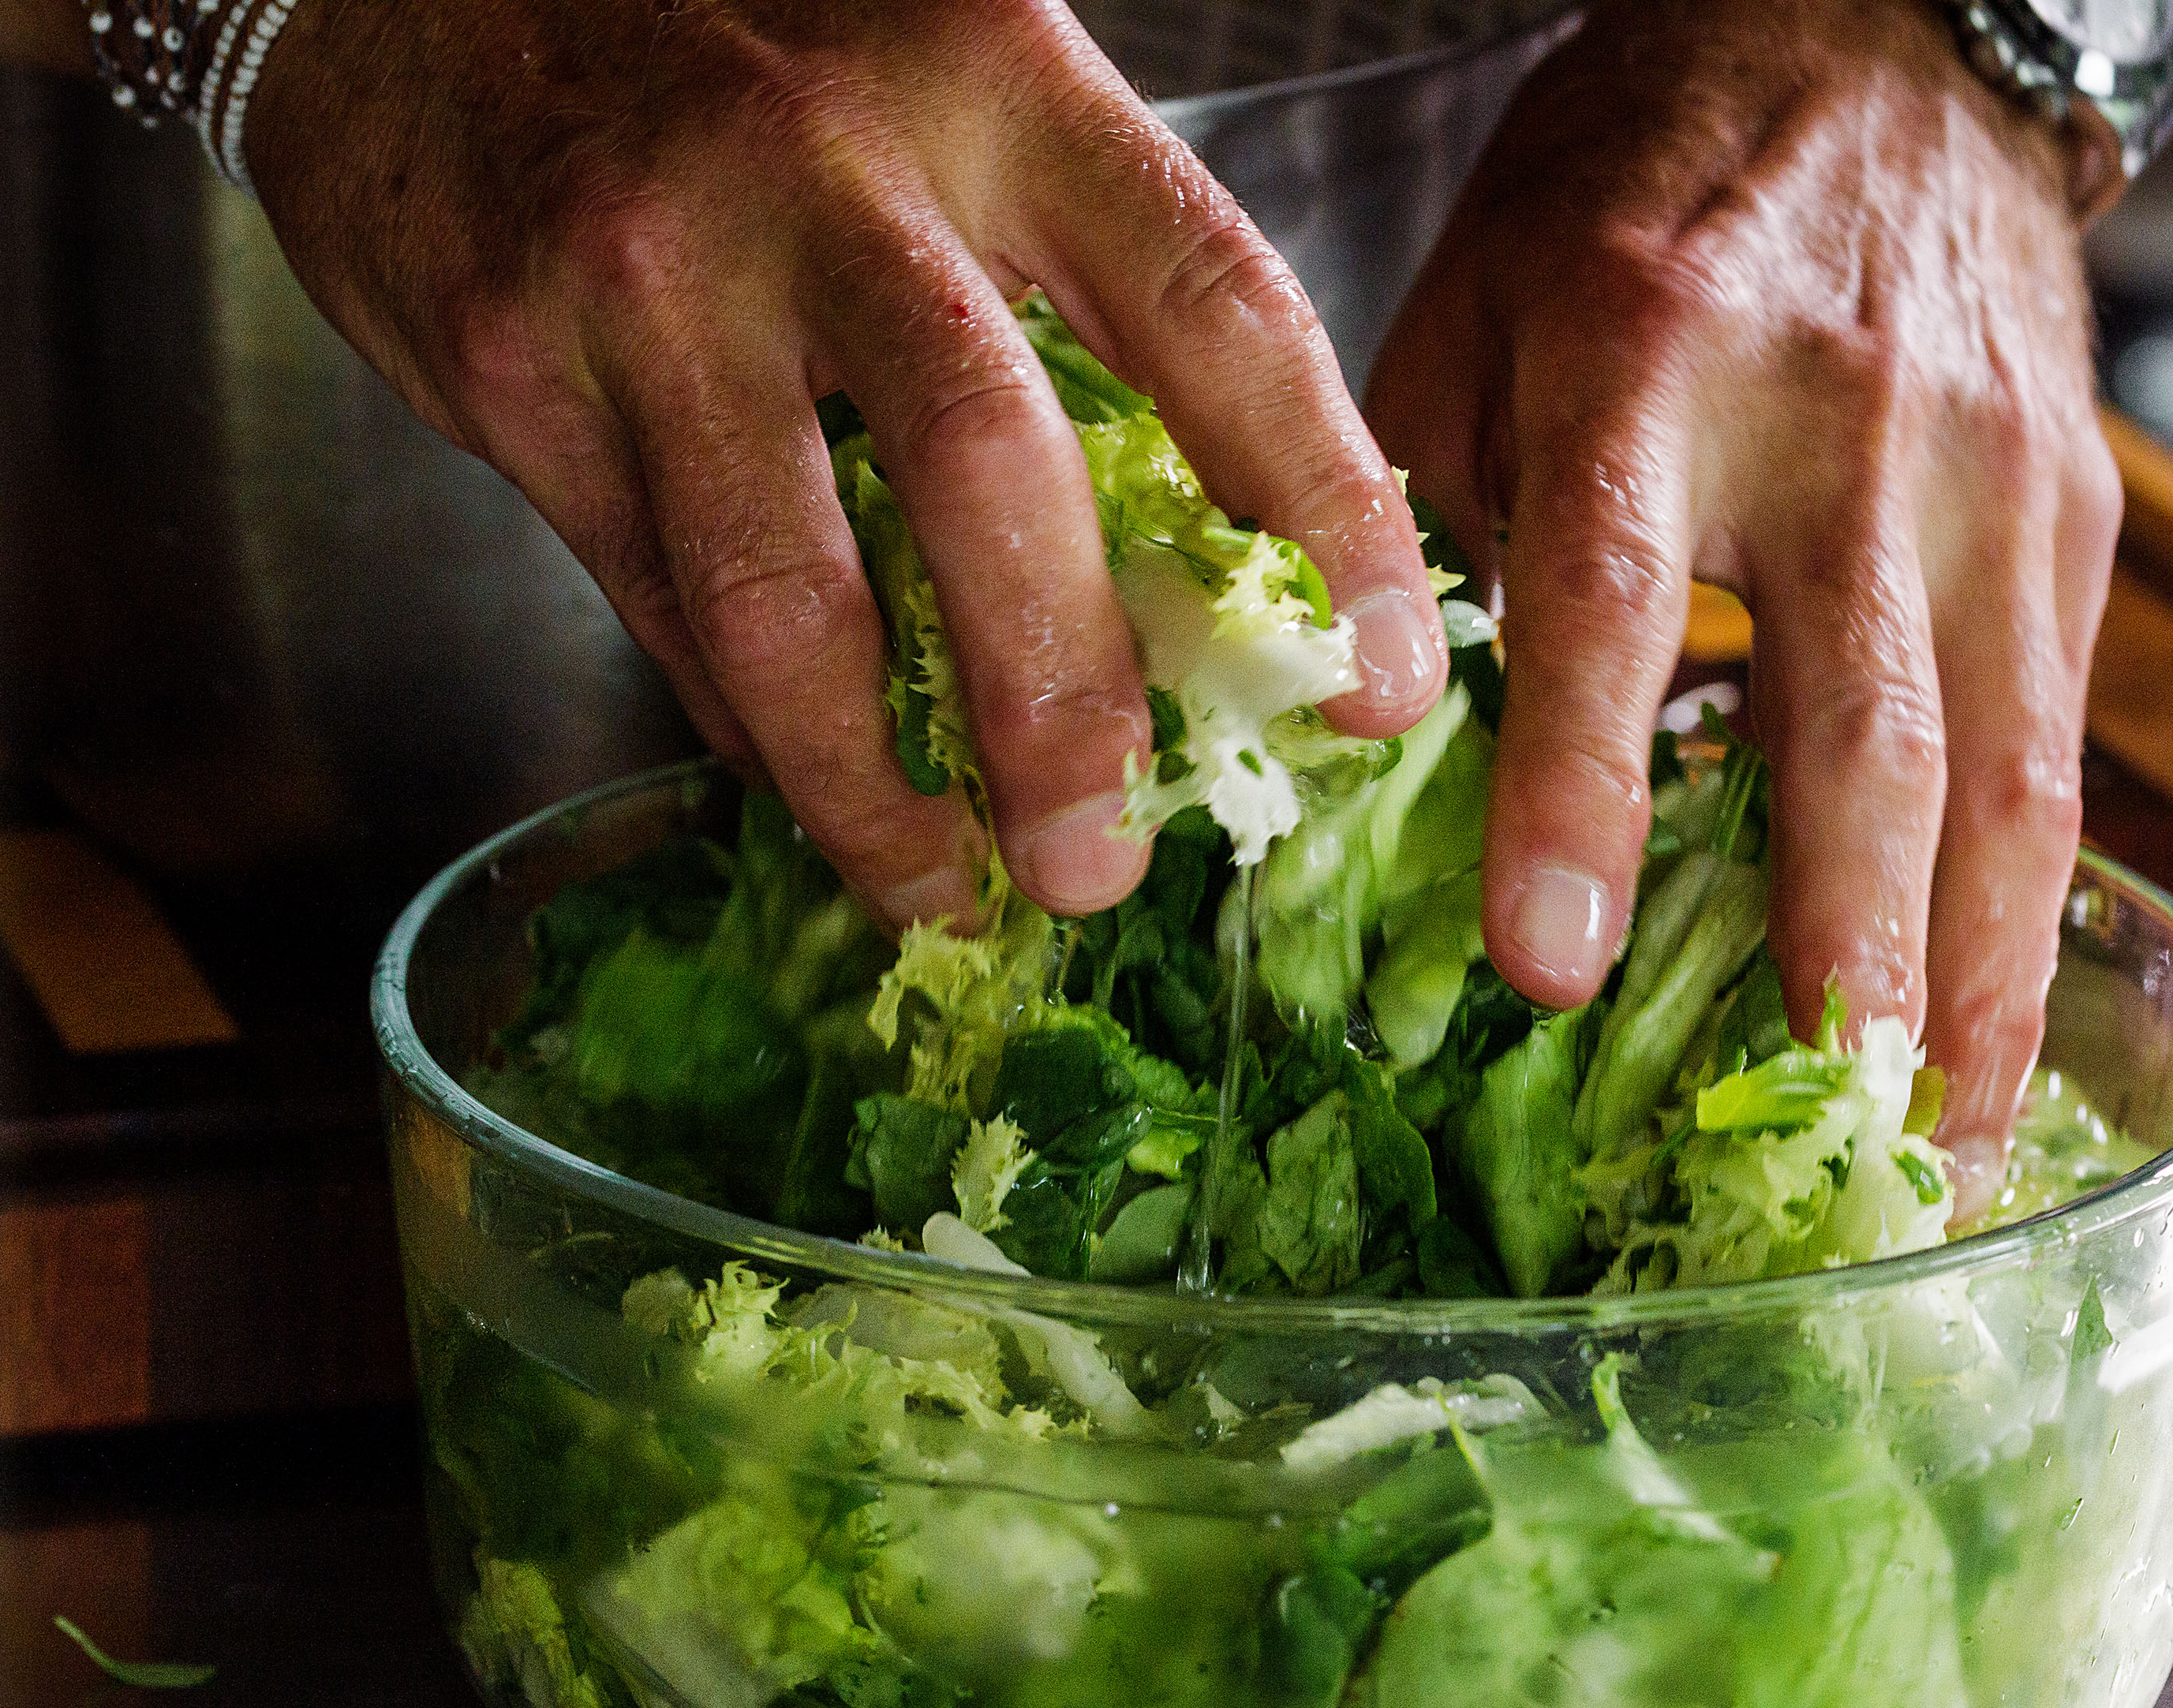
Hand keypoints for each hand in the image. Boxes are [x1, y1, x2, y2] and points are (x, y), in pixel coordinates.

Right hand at [242, 0, 1445, 923]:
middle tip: (1107, 864)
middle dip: (1065, 707)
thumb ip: (1063, 294)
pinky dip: (746, 723)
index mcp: (1000, 81)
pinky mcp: (509, 354)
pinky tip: (811, 782)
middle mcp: (831, 162)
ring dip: (874, 784)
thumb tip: (1191, 590)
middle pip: (994, 475)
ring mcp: (657, 262)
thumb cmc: (747, 47)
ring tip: (945, 887)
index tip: (1391, 679)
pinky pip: (657, 596)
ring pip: (788, 591)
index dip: (1325, 511)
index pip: (1217, 311)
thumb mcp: (949, 94)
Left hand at [1367, 0, 2119, 1181]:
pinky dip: (2031, 904)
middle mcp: (1840, 427)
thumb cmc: (1641, 190)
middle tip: (1824, 1129)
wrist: (1883, 39)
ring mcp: (1984, 477)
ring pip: (2007, 763)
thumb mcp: (1477, 308)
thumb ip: (1432, 514)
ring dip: (1975, 979)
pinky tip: (1989, 1023)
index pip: (1613, 598)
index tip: (1549, 963)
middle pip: (1863, 723)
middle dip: (1847, 946)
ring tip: (1943, 1148)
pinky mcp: (2070, 517)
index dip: (1581, 789)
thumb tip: (1386, 739)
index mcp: (1644, 356)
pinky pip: (2060, 737)